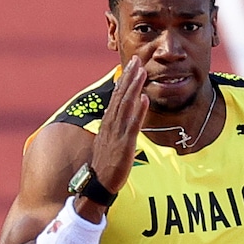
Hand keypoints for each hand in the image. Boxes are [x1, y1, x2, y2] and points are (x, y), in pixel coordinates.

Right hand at [83, 47, 155, 199]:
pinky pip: (132, 125)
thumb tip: (127, 111)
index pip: (116, 96)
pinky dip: (138, 111)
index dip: (125, 79)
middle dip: (129, 77)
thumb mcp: (110, 140)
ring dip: (134, 88)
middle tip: (137, 59)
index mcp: (108, 123)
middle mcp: (111, 125)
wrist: (98, 183)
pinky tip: (144, 99)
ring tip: (142, 72)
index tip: (132, 64)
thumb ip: (117, 125)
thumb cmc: (106, 163)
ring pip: (126, 106)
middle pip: (120, 96)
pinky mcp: (124, 144)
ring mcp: (117, 134)